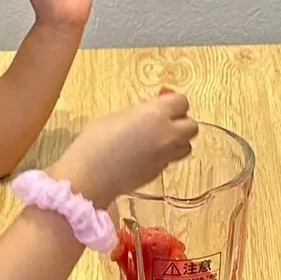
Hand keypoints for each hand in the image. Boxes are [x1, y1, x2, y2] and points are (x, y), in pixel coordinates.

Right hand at [50, 90, 198, 209]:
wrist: (88, 178)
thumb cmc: (93, 142)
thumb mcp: (115, 117)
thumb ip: (139, 114)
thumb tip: (147, 117)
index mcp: (155, 114)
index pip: (181, 101)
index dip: (172, 103)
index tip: (161, 106)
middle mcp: (167, 135)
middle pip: (192, 126)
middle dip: (180, 123)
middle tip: (162, 124)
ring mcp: (164, 157)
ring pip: (186, 147)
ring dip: (176, 143)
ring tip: (157, 143)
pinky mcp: (157, 174)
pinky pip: (169, 161)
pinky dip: (162, 157)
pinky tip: (143, 158)